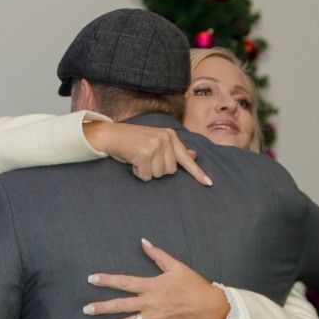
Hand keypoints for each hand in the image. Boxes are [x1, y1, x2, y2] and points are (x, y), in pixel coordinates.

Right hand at [83, 121, 212, 186]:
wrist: (110, 135)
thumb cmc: (133, 140)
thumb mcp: (156, 140)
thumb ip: (174, 149)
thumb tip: (193, 155)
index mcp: (170, 136)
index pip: (186, 158)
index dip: (197, 173)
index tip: (208, 183)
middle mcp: (165, 139)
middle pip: (170, 171)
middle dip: (157, 169)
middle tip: (145, 158)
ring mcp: (155, 145)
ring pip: (158, 175)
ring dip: (146, 171)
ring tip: (138, 158)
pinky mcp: (144, 153)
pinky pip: (146, 176)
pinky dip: (138, 173)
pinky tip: (132, 161)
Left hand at [83, 238, 230, 318]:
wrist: (208, 304)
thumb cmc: (192, 284)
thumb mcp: (175, 265)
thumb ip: (157, 254)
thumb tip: (143, 241)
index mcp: (151, 286)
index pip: (124, 282)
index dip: (107, 280)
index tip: (91, 279)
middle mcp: (149, 303)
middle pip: (121, 305)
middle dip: (102, 307)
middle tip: (86, 310)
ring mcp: (154, 318)